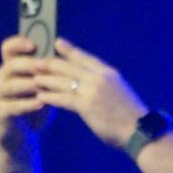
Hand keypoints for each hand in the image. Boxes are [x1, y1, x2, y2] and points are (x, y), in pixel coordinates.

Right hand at [0, 35, 56, 151]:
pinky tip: (41, 103)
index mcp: (11, 66)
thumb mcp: (46, 84)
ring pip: (9, 85)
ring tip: (44, 85)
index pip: (8, 48)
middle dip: (29, 64)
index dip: (18, 42)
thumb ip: (50, 70)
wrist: (26, 133)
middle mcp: (0, 78)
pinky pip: (11, 106)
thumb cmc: (39, 103)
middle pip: (11, 65)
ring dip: (29, 84)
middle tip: (44, 66)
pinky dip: (27, 104)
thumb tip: (66, 50)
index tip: (33, 44)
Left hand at [29, 39, 148, 149]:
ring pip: (63, 81)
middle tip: (35, 62)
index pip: (85, 57)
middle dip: (50, 64)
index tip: (57, 42)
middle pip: (70, 67)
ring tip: (33, 79)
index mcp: (109, 72)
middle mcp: (100, 78)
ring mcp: (93, 91)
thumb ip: (104, 83)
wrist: (139, 130)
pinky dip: (51, 96)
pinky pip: (63, 98)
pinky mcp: (87, 106)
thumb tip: (89, 81)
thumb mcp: (119, 90)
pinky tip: (41, 96)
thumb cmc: (130, 114)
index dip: (69, 49)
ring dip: (46, 80)